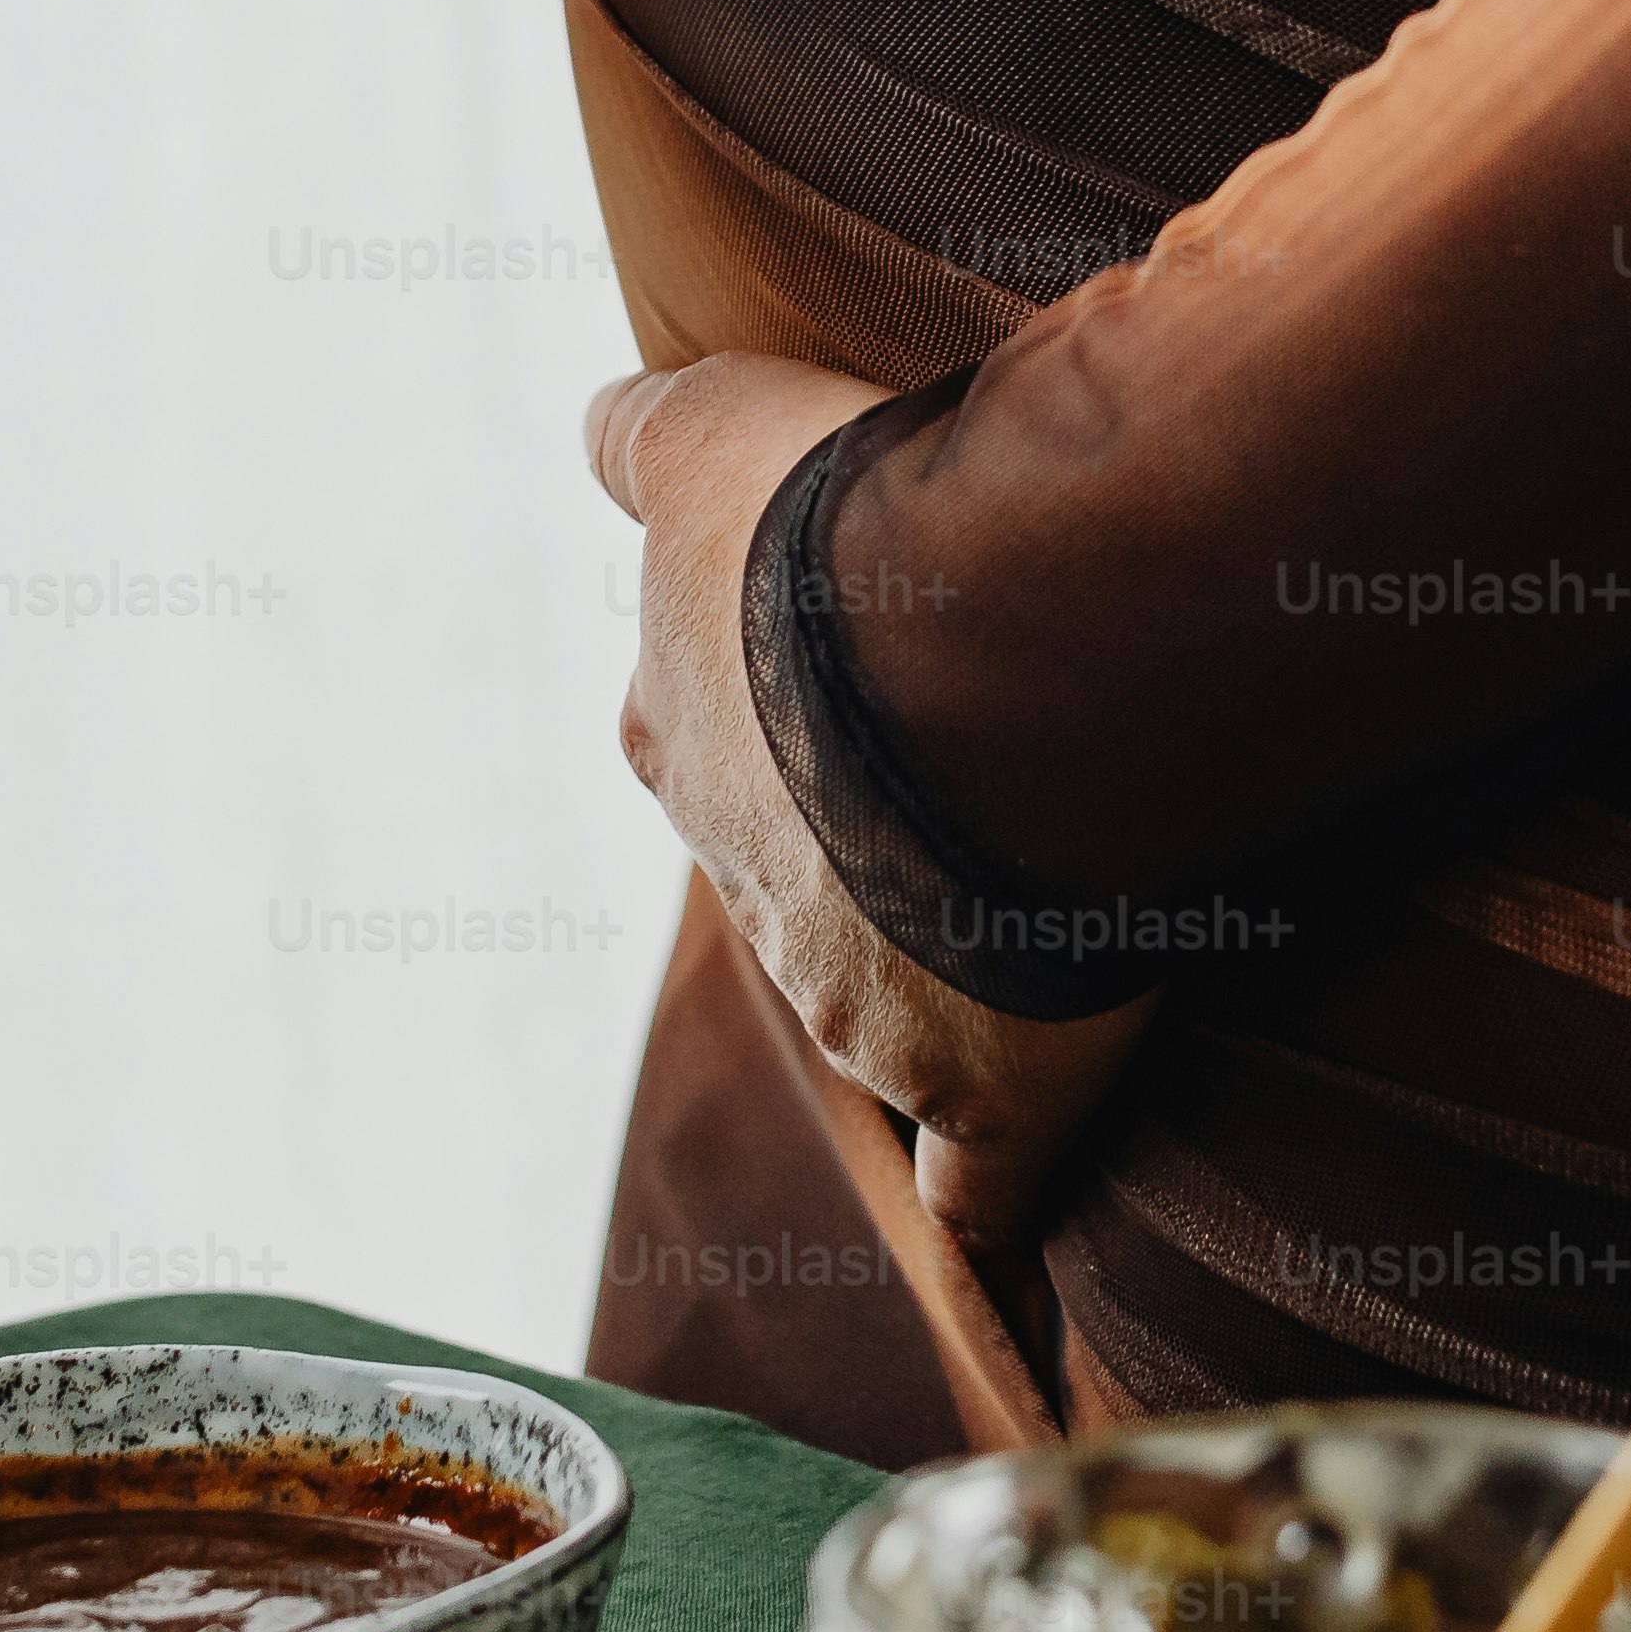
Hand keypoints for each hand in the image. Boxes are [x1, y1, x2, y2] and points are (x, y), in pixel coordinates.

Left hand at [586, 350, 1154, 1246]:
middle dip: (844, 850)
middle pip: (784, 877)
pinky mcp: (986, 1088)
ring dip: (935, 972)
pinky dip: (987, 1187)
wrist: (995, 660)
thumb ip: (646, 436)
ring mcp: (860, 1000)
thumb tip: (596, 426)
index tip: (826, 686)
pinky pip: (979, 1175)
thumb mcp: (715, 433)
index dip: (758, 710)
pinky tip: (999, 1205)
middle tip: (947, 799)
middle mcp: (750, 880)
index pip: (691, 737)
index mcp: (686, 738)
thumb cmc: (856, 533)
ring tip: (1034, 930)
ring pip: (876, 1003)